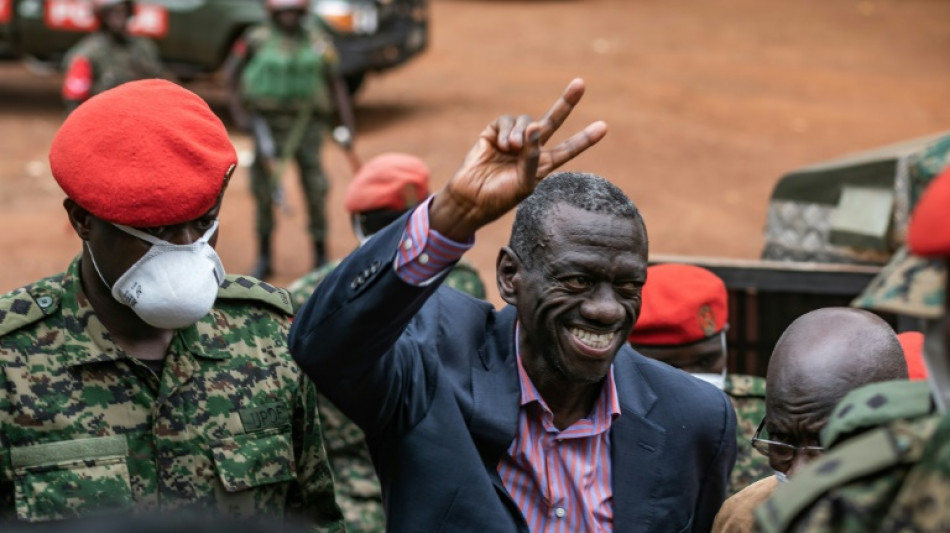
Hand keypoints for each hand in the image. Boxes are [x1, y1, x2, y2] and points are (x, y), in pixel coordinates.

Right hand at [430, 78, 606, 240]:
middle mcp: (531, 148)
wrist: (472, 198)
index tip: (603, 127)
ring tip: (512, 148)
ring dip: (522, 132)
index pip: (568, 149)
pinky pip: (507, 121)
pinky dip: (507, 131)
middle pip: (553, 121)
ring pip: (526, 120)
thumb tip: (534, 127)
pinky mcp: (494, 133)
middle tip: (580, 83)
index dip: (585, 139)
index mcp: (543, 164)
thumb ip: (533, 158)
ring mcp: (513, 139)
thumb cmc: (500, 197)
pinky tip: (501, 145)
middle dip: (566, 102)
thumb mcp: (524, 183)